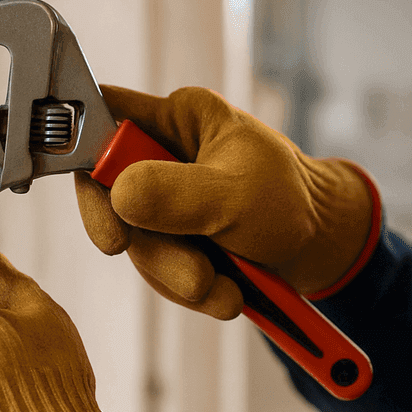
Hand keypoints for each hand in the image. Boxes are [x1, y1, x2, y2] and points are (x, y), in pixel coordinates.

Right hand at [75, 85, 377, 319]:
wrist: (323, 248)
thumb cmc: (290, 200)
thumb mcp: (236, 194)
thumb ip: (176, 193)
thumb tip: (119, 195)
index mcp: (179, 118)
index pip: (105, 118)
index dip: (88, 159)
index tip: (108, 215)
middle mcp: (165, 154)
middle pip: (114, 196)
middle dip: (152, 247)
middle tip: (195, 275)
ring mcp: (167, 199)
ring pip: (138, 242)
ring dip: (177, 277)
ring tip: (223, 289)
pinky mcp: (175, 236)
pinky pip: (158, 269)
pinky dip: (190, 289)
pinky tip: (226, 293)